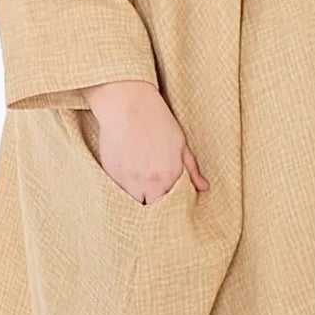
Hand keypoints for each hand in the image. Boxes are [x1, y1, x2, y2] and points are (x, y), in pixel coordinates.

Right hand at [82, 80, 209, 204]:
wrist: (128, 105)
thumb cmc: (157, 121)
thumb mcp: (181, 144)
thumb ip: (191, 170)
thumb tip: (203, 188)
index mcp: (169, 177)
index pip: (170, 207)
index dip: (169, 207)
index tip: (168, 205)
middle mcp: (149, 183)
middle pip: (151, 209)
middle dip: (152, 206)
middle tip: (152, 200)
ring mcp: (128, 181)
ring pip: (134, 203)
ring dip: (137, 199)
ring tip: (139, 189)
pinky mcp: (111, 174)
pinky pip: (117, 192)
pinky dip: (122, 190)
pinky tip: (127, 178)